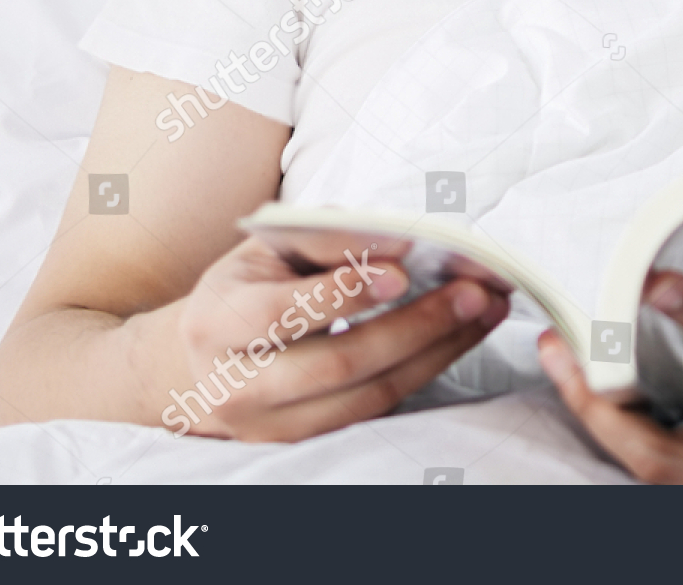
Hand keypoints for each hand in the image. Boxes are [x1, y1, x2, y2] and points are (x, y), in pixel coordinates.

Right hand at [171, 231, 509, 441]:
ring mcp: (272, 426)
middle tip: (471, 291)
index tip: (403, 269)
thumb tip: (396, 240)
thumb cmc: (247, 287)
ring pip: (367, 395)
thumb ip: (324, 240)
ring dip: (436, 351)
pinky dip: (424, 371)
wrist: (199, 364)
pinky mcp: (305, 443)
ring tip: (483, 310)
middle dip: (415, 326)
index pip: (282, 312)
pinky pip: (374, 410)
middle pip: (337, 364)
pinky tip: (459, 337)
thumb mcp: (268, 249)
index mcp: (219, 322)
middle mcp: (239, 385)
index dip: (345, 292)